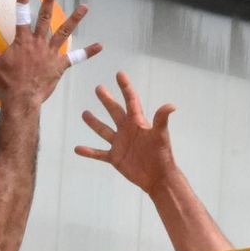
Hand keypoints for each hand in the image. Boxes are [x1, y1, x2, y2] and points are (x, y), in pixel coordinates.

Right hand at [0, 0, 99, 109]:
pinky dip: (88, 52)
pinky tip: (99, 46)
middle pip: (44, 17)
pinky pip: (76, 58)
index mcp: (22, 41)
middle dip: (49, 0)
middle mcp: (38, 43)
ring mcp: (51, 53)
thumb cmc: (5, 83)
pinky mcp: (60, 66)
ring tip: (84, 7)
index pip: (21, 15)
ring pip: (64, 32)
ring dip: (75, 19)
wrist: (21, 100)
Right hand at [75, 71, 177, 193]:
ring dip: (94, 123)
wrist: (157, 177)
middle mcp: (127, 130)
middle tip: (99, 88)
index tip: (119, 74)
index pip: (131, 100)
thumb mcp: (161, 135)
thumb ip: (161, 119)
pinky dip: (88, 152)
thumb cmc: (161, 155)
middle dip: (107, 100)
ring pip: (104, 130)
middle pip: (115, 111)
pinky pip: (99, 153)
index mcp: (137, 122)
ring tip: (85, 113)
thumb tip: (171, 105)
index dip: (125, 87)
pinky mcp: (115, 158)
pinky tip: (77, 148)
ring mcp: (120, 144)